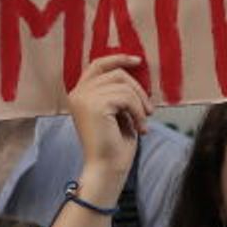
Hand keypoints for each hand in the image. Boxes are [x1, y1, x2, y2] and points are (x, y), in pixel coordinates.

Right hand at [66, 54, 149, 189]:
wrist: (107, 168)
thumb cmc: (114, 146)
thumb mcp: (117, 113)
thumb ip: (118, 93)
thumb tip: (134, 71)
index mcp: (79, 95)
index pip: (97, 65)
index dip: (117, 58)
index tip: (138, 61)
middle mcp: (77, 93)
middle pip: (115, 73)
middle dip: (138, 88)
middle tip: (150, 110)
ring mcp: (84, 98)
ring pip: (123, 84)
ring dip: (139, 104)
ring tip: (143, 123)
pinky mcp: (94, 104)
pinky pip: (126, 96)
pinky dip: (138, 111)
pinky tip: (140, 127)